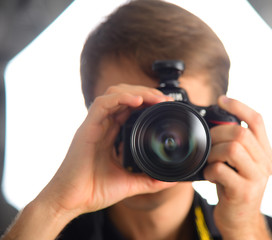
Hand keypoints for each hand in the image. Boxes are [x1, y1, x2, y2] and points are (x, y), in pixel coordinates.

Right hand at [37, 84, 175, 218]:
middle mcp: (103, 126)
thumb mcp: (129, 183)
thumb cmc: (94, 192)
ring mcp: (94, 125)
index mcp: (111, 134)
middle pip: (124, 96)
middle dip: (146, 93)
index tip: (166, 106)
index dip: (148, 102)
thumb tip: (171, 181)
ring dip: (137, 92)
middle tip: (165, 100)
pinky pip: (102, 104)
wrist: (70, 202)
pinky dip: (120, 98)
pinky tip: (138, 100)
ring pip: (114, 94)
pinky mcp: (87, 129)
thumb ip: (149, 180)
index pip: (130, 109)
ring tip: (156, 98)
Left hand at [203, 96, 271, 239]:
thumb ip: (234, 145)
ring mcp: (256, 178)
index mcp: (264, 152)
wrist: (240, 220)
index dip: (239, 106)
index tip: (221, 99)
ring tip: (209, 161)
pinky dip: (209, 171)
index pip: (257, 120)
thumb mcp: (239, 164)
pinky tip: (208, 176)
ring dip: (213, 152)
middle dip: (218, 133)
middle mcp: (265, 162)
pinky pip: (221, 170)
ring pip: (232, 149)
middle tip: (208, 143)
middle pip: (241, 133)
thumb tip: (215, 123)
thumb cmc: (235, 187)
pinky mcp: (244, 192)